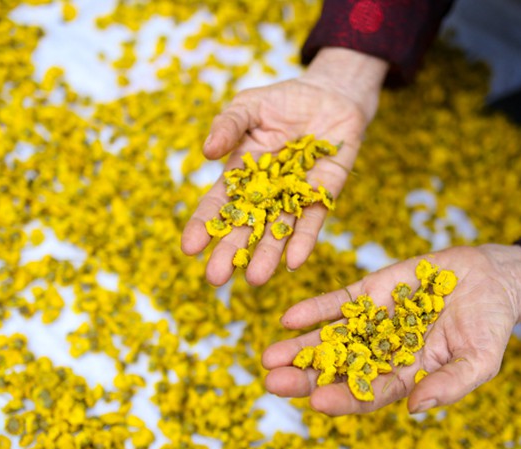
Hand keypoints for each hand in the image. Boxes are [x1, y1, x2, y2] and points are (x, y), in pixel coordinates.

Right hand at [181, 48, 387, 285]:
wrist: (331, 96)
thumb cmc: (284, 100)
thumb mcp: (249, 106)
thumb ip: (228, 125)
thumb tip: (207, 152)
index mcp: (241, 173)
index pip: (219, 203)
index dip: (204, 224)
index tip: (189, 247)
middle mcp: (266, 192)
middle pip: (245, 226)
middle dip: (230, 251)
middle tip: (215, 279)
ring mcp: (294, 196)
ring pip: (278, 230)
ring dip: (267, 255)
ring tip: (255, 280)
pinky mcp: (323, 195)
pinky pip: (312, 221)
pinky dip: (304, 241)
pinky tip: (295, 262)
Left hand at [262, 245, 520, 414]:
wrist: (491, 279)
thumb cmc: (490, 327)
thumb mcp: (479, 361)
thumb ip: (449, 385)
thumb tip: (415, 408)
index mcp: (406, 377)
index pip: (369, 394)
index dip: (344, 399)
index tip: (317, 402)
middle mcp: (381, 353)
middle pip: (338, 370)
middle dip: (306, 378)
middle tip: (273, 382)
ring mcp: (372, 322)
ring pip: (330, 338)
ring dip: (300, 348)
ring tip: (269, 356)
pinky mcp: (370, 292)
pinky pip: (338, 303)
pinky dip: (315, 310)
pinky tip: (289, 318)